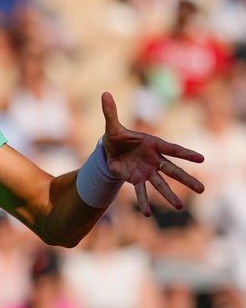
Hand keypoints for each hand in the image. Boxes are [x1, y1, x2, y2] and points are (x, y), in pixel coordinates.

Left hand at [100, 92, 204, 215]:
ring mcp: (147, 171)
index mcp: (153, 144)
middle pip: (173, 170)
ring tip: (179, 207)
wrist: (109, 151)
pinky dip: (143, 203)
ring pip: (160, 184)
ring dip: (169, 196)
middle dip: (186, 179)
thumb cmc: (116, 137)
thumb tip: (104, 93)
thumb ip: (110, 112)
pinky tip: (146, 214)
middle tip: (201, 190)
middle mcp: (154, 159)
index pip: (172, 149)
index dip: (186, 153)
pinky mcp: (136, 179)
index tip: (201, 159)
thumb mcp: (112, 126)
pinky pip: (141, 192)